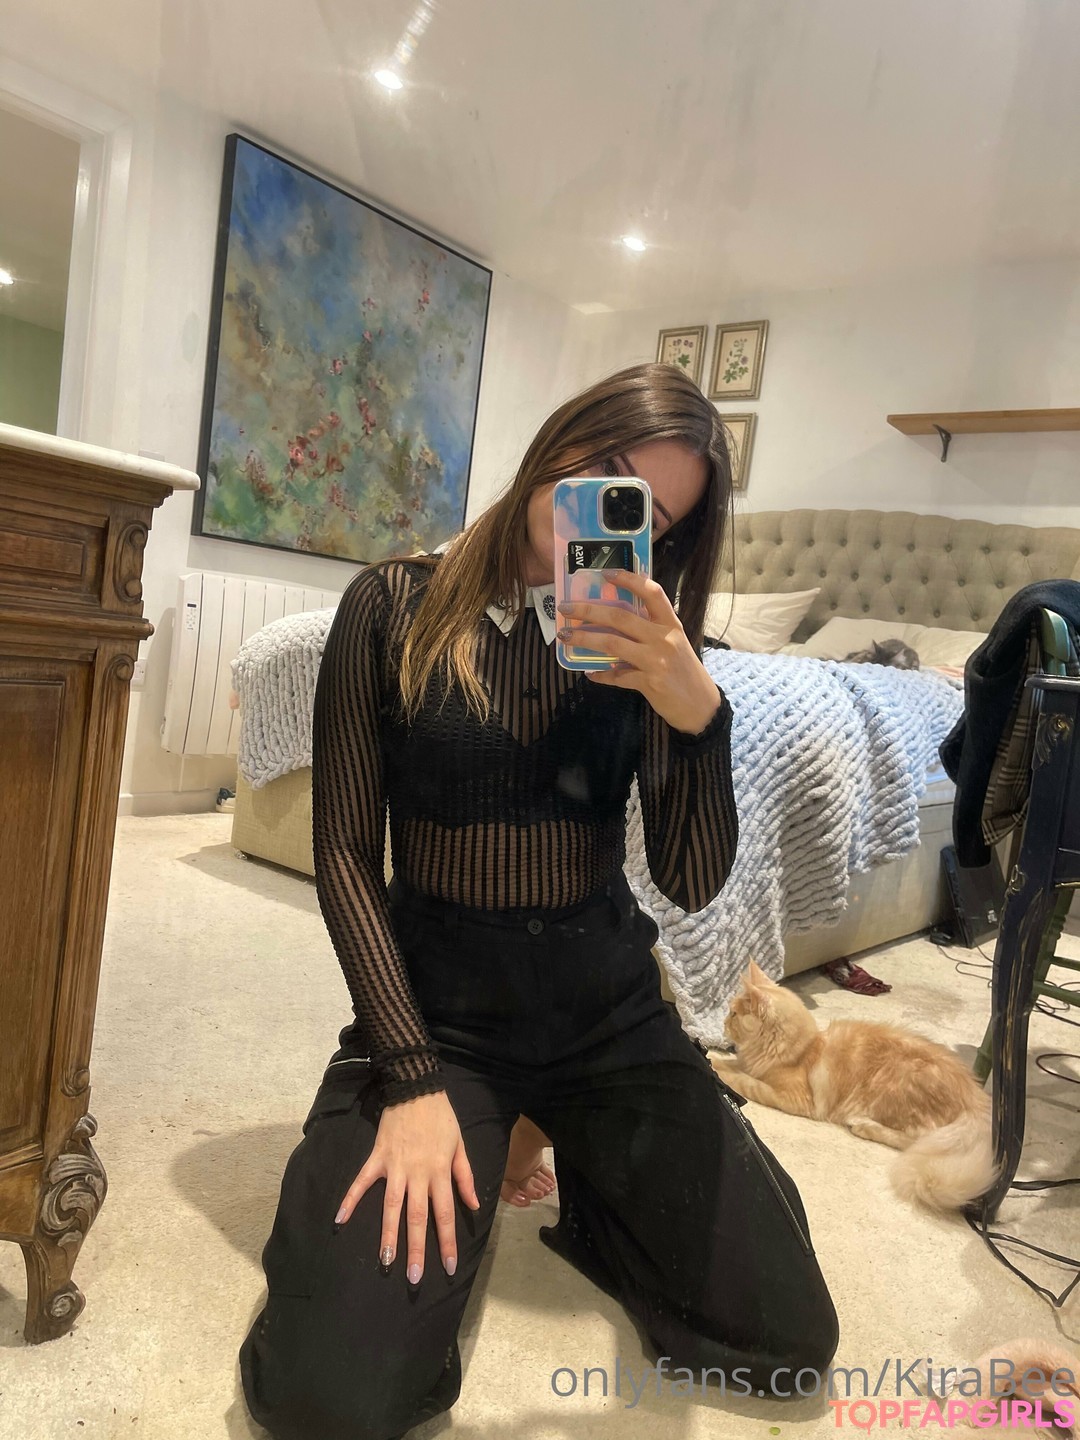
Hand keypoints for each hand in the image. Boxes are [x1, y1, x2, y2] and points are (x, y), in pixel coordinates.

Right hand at [334, 1089, 480, 1282]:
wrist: (416, 1088)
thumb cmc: (441, 1118)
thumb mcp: (460, 1145)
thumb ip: (464, 1177)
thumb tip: (472, 1206)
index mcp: (439, 1172)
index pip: (445, 1213)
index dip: (447, 1241)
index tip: (449, 1267)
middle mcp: (417, 1173)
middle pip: (417, 1217)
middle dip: (416, 1248)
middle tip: (414, 1278)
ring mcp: (394, 1166)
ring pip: (391, 1206)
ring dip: (387, 1234)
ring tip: (386, 1261)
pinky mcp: (376, 1157)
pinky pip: (362, 1181)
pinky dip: (350, 1199)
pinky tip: (340, 1220)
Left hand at [557, 569, 723, 734]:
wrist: (701, 707)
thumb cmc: (685, 672)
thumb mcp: (674, 644)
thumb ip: (651, 631)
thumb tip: (615, 621)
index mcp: (671, 624)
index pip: (652, 593)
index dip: (629, 579)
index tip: (605, 573)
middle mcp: (664, 638)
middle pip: (621, 617)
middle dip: (589, 610)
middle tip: (566, 608)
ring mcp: (656, 660)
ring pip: (612, 643)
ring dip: (584, 639)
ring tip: (565, 636)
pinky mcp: (649, 682)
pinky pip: (617, 676)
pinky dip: (601, 674)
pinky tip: (590, 673)